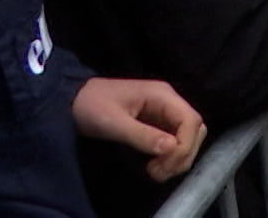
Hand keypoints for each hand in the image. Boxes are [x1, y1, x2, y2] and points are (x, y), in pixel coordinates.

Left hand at [73, 78, 206, 183]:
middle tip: (159, 172)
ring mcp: (164, 112)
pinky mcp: (157, 122)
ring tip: (155, 171)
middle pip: (195, 129)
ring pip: (188, 136)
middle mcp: (169, 101)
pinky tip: (154, 165)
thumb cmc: (91, 106)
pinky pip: (175, 140)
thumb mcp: (113, 123)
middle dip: (183, 154)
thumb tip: (171, 149)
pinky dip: (170, 156)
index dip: (185, 145)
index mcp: (163, 95)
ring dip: (178, 157)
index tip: (165, 165)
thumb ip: (142, 135)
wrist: (72, 98)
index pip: (191, 121)